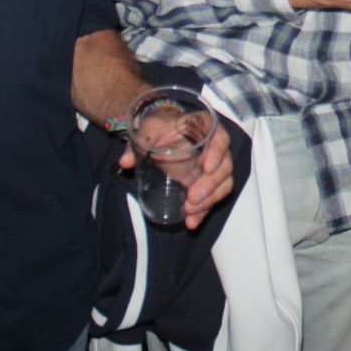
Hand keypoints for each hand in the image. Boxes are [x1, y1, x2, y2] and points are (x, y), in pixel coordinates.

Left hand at [119, 119, 234, 230]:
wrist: (164, 135)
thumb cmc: (160, 129)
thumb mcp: (149, 129)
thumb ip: (140, 142)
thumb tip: (126, 161)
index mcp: (204, 128)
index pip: (219, 136)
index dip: (216, 151)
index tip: (206, 167)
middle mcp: (215, 147)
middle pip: (225, 165)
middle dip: (210, 184)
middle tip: (192, 197)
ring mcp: (216, 166)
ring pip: (224, 183)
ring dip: (209, 200)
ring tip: (189, 211)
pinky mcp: (211, 183)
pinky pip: (215, 198)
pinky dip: (204, 212)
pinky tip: (191, 222)